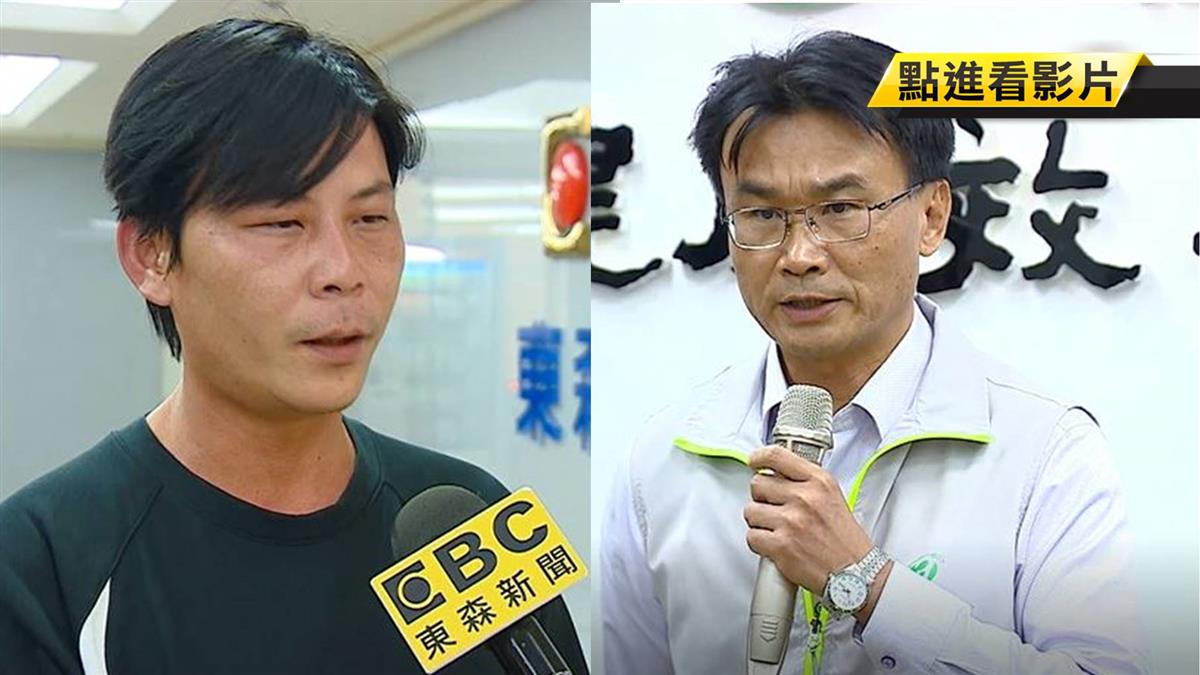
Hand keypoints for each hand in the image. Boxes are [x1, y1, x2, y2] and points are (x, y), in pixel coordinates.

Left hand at [744, 445, 874, 598]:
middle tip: (774, 509)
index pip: (776, 456)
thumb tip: (774, 472)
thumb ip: (804, 481)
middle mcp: (804, 498)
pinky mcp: (781, 545)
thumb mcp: (832, 496)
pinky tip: (774, 545)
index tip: (754, 462)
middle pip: (757, 484)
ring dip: (759, 522)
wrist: (856, 574)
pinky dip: (759, 543)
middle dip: (761, 497)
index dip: (759, 458)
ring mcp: (791, 521)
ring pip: (751, 511)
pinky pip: (752, 536)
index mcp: (818, 481)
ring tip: (776, 530)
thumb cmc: (844, 540)